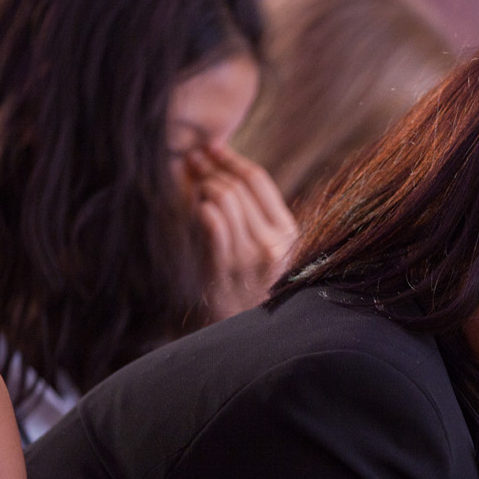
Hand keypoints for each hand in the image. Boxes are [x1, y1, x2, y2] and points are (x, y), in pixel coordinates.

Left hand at [184, 143, 296, 320]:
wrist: (242, 331)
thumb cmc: (249, 284)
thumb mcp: (266, 249)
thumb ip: (256, 214)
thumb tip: (228, 168)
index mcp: (287, 233)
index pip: (258, 180)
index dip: (232, 158)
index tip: (212, 147)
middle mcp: (273, 244)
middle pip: (238, 187)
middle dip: (211, 167)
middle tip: (192, 158)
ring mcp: (249, 258)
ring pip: (223, 200)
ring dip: (202, 186)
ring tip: (191, 184)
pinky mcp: (225, 270)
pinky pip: (212, 224)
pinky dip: (200, 208)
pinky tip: (194, 206)